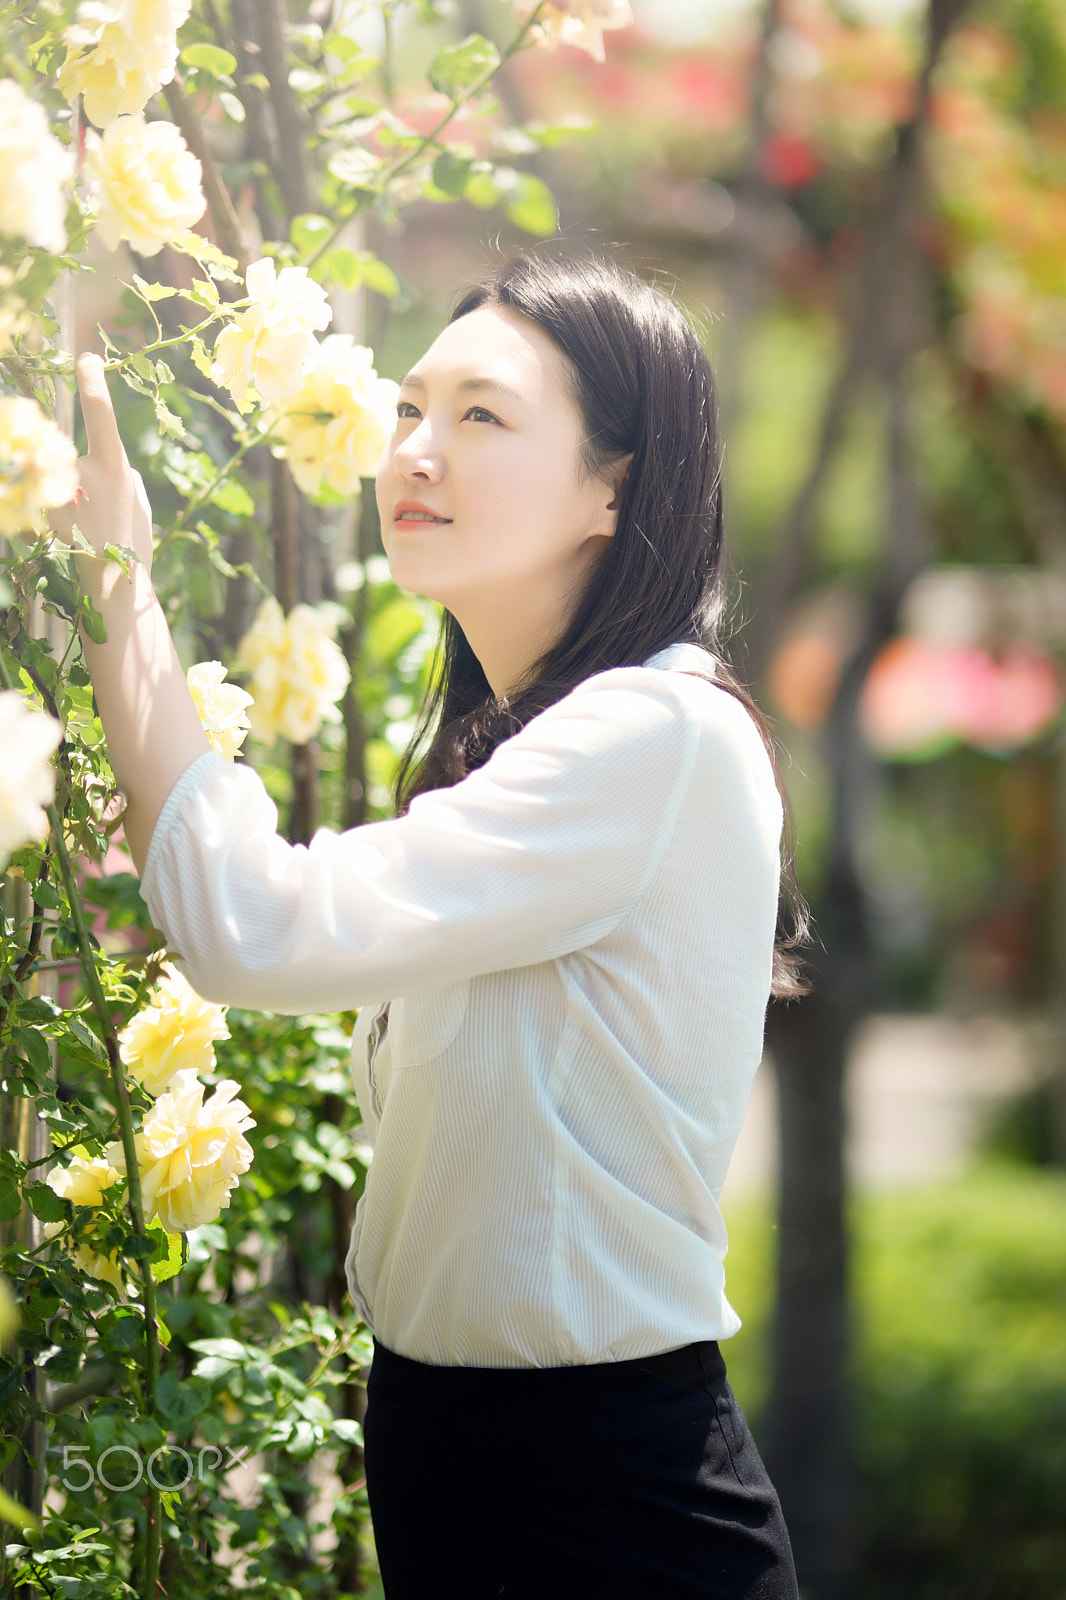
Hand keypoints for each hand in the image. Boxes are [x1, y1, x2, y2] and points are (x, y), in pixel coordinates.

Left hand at [51, 354, 153, 572]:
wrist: (112, 585)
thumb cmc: (132, 541)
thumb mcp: (136, 499)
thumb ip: (117, 470)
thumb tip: (95, 458)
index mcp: (114, 466)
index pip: (100, 409)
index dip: (92, 378)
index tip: (87, 357)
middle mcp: (82, 473)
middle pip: (68, 449)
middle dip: (75, 471)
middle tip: (92, 508)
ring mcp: (58, 490)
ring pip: (58, 474)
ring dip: (69, 494)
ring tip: (86, 527)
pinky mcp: (40, 508)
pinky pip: (47, 492)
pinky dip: (58, 508)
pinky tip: (73, 533)